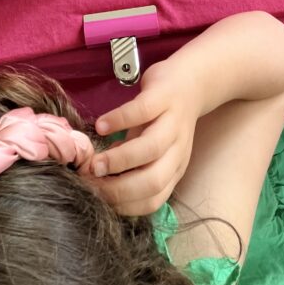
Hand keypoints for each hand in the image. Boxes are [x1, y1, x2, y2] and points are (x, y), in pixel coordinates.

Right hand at [87, 59, 199, 215]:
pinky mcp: (164, 96)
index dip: (124, 204)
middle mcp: (178, 150)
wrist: (192, 80)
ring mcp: (173, 122)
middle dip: (119, 187)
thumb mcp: (154, 146)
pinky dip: (119, 120)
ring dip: (119, 160)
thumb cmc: (165, 118)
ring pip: (151, 149)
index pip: (153, 199)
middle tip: (92, 183)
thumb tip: (100, 178)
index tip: (98, 199)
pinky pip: (142, 111)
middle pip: (154, 180)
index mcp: (174, 168)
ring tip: (94, 162)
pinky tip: (101, 126)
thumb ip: (132, 163)